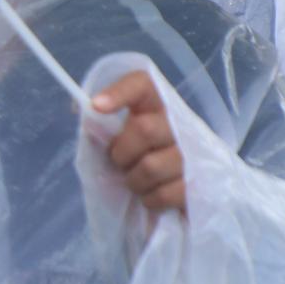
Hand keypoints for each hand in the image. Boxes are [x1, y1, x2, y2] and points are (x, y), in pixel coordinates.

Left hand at [93, 70, 185, 216]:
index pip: (142, 84)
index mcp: (157, 105)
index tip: (97, 107)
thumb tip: (80, 111)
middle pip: (143, 129)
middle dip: (121, 153)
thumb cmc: (144, 156)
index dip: (120, 91)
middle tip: (121, 162)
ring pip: (151, 166)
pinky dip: (150, 199)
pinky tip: (151, 195)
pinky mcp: (204, 183)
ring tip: (137, 181)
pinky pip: (165, 194)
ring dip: (134, 181)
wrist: (191, 184)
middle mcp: (180, 122)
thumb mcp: (123, 136)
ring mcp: (197, 152)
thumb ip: (104, 124)